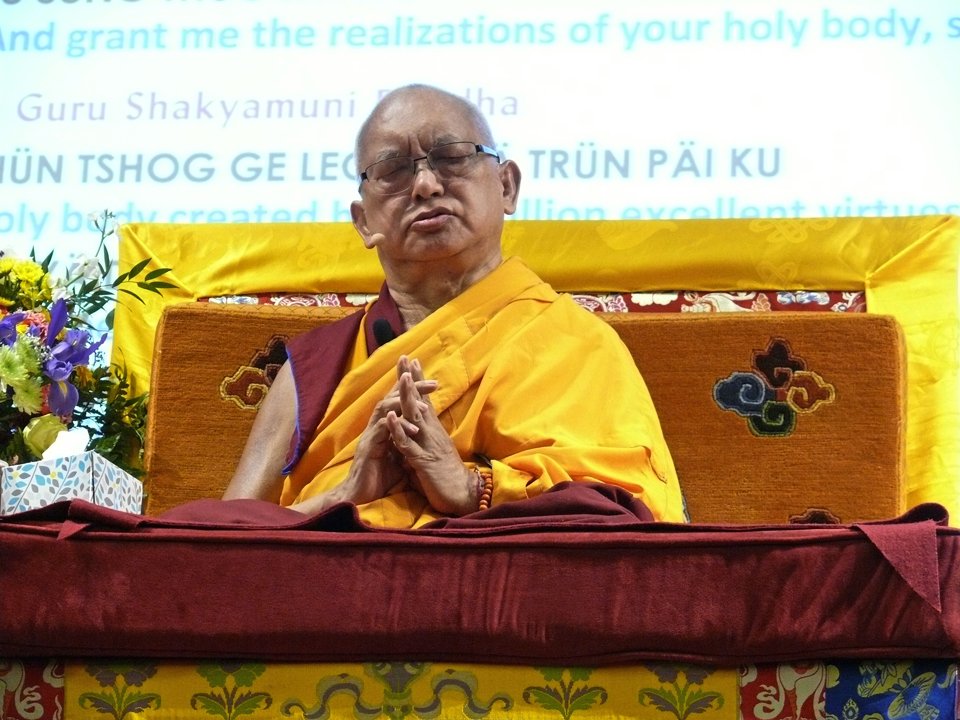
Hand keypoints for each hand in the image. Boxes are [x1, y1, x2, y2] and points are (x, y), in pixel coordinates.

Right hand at [339, 360, 437, 506]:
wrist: (359, 497)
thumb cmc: (379, 478)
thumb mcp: (400, 457)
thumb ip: (408, 443)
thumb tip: (424, 436)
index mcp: (386, 427)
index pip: (398, 401)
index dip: (414, 389)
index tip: (434, 383)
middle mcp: (377, 426)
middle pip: (392, 397)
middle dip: (412, 387)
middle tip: (434, 383)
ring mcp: (371, 435)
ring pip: (384, 408)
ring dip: (403, 402)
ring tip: (424, 404)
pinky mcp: (368, 447)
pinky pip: (381, 430)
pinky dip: (396, 425)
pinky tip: (412, 428)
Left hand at [384, 356, 476, 514]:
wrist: (464, 496)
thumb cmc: (446, 476)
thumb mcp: (432, 453)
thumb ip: (421, 441)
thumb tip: (409, 436)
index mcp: (433, 431)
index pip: (424, 401)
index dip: (418, 381)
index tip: (413, 361)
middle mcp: (432, 433)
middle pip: (420, 401)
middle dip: (413, 380)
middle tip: (406, 357)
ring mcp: (428, 445)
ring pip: (416, 416)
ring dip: (409, 396)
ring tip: (403, 376)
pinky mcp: (423, 460)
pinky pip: (408, 443)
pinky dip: (399, 429)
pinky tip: (391, 416)